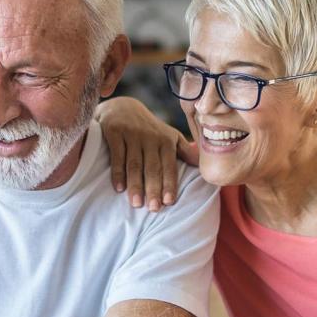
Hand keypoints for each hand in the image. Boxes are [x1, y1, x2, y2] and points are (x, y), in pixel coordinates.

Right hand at [95, 97, 196, 211]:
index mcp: (166, 140)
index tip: (168, 202)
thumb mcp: (169, 136)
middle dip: (153, 188)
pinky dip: (117, 173)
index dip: (169, 184)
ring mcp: (132, 135)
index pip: (169, 166)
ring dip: (135, 185)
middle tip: (153, 209)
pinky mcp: (114, 132)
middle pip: (152, 167)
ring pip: (134, 164)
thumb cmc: (149, 128)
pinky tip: (119, 188)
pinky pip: (117, 156)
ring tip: (136, 204)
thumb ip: (184, 151)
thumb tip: (202, 166)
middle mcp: (150, 137)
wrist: (122, 107)